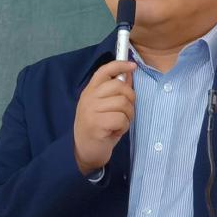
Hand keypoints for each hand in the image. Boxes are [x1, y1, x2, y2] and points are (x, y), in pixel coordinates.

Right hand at [73, 60, 134, 174]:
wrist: (84, 151)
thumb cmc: (98, 128)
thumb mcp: (106, 106)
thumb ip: (116, 91)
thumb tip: (129, 73)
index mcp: (90, 91)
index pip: (104, 71)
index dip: (119, 65)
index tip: (132, 66)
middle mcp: (88, 98)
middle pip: (120, 86)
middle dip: (130, 99)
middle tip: (124, 112)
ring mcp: (91, 110)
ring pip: (123, 103)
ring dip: (127, 115)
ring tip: (118, 123)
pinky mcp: (96, 123)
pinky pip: (121, 118)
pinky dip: (124, 126)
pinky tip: (115, 131)